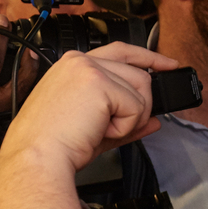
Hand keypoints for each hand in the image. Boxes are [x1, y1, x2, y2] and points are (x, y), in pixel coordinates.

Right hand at [0, 42, 179, 208]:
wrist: (39, 156)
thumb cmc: (54, 144)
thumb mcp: (96, 126)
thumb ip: (125, 118)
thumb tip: (153, 120)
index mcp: (73, 66)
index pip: (120, 51)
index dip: (148, 57)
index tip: (168, 64)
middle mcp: (80, 61)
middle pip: (139, 74)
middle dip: (141, 106)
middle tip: (120, 128)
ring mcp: (89, 69)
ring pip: (142, 91)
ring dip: (131, 119)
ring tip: (101, 129)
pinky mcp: (99, 84)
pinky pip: (136, 108)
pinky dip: (125, 127)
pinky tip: (99, 130)